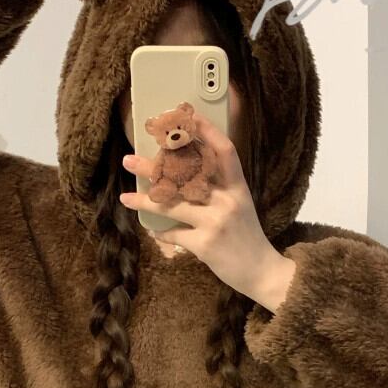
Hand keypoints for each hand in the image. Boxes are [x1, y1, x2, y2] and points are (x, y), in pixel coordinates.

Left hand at [119, 111, 290, 303]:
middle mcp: (227, 200)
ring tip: (125, 197)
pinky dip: (161, 233)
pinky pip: (174, 234)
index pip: (225, 151)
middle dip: (154, 167)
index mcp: (238, 187)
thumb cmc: (247, 237)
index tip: (187, 116)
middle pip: (186, 176)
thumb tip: (185, 173)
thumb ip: (219, 189)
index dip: (207, 131)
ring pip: (172, 205)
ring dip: (145, 200)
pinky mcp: (205, 244)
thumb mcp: (240, 206)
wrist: (261, 271)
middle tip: (129, 159)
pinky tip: (152, 230)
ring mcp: (216, 222)